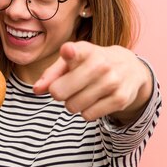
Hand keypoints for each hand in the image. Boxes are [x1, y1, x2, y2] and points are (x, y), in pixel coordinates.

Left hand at [33, 42, 152, 122]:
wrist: (130, 68)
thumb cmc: (91, 64)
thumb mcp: (71, 62)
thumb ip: (51, 74)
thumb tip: (37, 90)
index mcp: (85, 50)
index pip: (75, 52)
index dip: (70, 53)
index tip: (68, 51)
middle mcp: (100, 64)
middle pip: (59, 92)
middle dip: (59, 93)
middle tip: (69, 87)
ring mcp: (112, 82)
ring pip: (72, 106)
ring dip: (73, 103)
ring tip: (84, 92)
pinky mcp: (120, 99)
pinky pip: (88, 115)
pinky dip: (87, 111)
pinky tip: (95, 100)